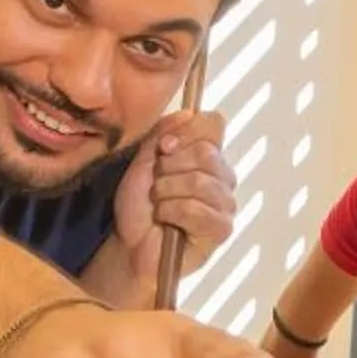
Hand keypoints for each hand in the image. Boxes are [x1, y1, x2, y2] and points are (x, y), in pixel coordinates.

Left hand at [108, 109, 237, 303]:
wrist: (130, 245)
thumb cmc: (139, 206)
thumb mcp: (144, 161)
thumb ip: (164, 133)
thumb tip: (189, 112)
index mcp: (208, 155)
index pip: (213, 125)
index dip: (185, 133)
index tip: (164, 149)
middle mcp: (223, 176)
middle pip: (206, 153)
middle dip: (169, 169)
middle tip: (156, 186)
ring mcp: (225, 203)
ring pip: (199, 182)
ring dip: (167, 193)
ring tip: (159, 206)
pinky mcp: (222, 229)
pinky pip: (196, 209)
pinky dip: (171, 213)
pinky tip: (167, 221)